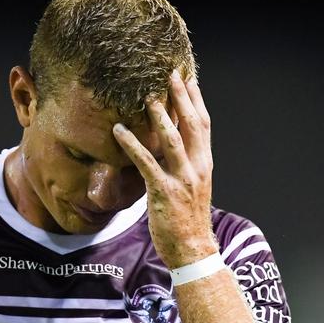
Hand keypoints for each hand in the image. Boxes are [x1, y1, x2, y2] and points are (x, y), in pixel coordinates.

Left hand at [113, 70, 217, 268]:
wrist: (193, 249)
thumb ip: (186, 164)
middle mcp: (197, 167)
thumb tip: (172, 147)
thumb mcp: (194, 186)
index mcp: (205, 164)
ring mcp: (181, 179)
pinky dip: (132, 144)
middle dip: (181, 97)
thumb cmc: (189, 219)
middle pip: (191, 124)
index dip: (196, 100)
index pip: (203, 124)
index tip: (188, 79)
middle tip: (170, 74)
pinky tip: (119, 131)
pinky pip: (145, 163)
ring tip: (145, 96)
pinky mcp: (163, 191)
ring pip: (171, 139)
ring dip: (158, 115)